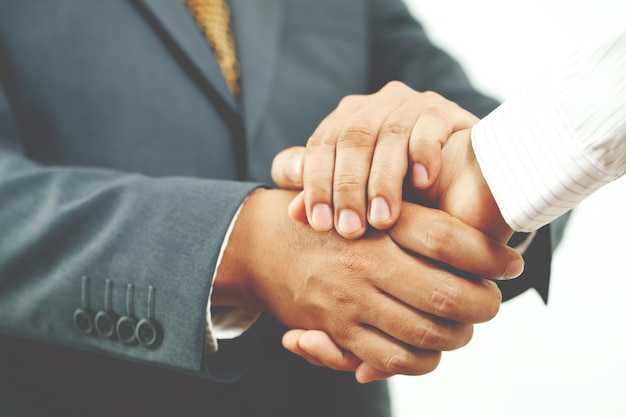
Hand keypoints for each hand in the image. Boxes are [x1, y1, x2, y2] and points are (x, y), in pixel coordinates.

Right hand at [274, 129, 516, 380]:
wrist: (264, 244)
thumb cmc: (330, 222)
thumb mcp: (369, 202)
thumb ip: (415, 216)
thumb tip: (480, 238)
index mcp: (379, 222)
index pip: (449, 239)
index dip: (490, 254)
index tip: (511, 263)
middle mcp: (367, 261)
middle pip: (449, 293)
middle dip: (483, 303)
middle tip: (490, 299)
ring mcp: (352, 300)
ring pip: (428, 333)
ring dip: (458, 334)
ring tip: (463, 324)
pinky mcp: (339, 331)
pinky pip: (395, 359)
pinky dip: (424, 360)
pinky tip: (430, 348)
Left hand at [276, 81, 478, 238]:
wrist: (459, 183)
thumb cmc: (397, 193)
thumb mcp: (356, 197)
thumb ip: (322, 196)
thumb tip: (292, 212)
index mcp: (348, 118)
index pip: (322, 145)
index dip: (316, 183)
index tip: (318, 223)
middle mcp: (377, 104)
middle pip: (353, 138)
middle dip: (349, 187)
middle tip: (349, 229)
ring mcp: (413, 103)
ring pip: (390, 134)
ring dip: (385, 180)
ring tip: (382, 220)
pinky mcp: (447, 111)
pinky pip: (430, 126)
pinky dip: (424, 153)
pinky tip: (422, 184)